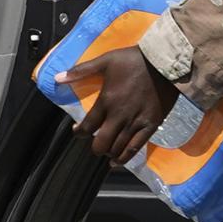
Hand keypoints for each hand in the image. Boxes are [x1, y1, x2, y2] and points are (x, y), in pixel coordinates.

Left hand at [83, 45, 178, 166]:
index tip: (78, 132)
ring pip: (118, 148)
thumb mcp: (105, 60)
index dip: (79, 133)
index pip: (88, 126)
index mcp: (106, 101)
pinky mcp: (150, 125)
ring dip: (109, 153)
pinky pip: (136, 147)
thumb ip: (81, 70)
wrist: (165, 63)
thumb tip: (57, 78)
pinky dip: (125, 157)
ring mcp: (136, 123)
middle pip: (102, 143)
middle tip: (95, 144)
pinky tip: (119, 161)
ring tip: (107, 151)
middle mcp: (119, 116)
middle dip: (96, 147)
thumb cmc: (134, 60)